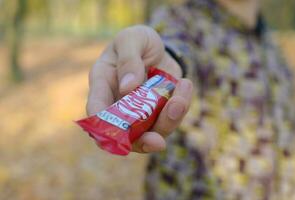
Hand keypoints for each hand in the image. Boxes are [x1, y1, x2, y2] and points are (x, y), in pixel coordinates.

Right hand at [86, 25, 192, 152]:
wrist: (160, 48)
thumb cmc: (138, 42)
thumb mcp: (132, 39)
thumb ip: (129, 59)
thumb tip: (127, 87)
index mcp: (103, 84)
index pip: (96, 110)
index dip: (102, 126)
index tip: (117, 133)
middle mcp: (118, 104)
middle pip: (124, 133)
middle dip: (141, 141)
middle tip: (158, 142)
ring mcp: (140, 112)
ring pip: (151, 131)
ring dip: (168, 121)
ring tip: (180, 100)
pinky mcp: (159, 112)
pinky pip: (170, 118)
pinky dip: (180, 107)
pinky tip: (185, 85)